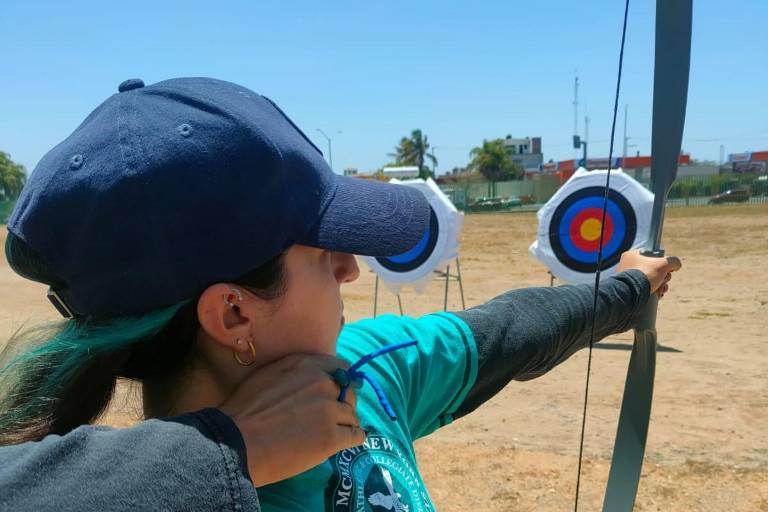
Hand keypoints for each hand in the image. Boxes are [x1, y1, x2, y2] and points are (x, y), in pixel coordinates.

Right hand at [218, 353, 363, 486]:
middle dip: (342, 404)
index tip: (337, 393)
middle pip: (348, 392)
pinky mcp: (333, 437)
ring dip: (344, 424)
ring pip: (351, 416)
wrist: (235, 442)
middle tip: (330, 418)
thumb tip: (312, 379)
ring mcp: (330, 409)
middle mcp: (323, 382)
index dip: (341, 382)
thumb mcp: (268, 375)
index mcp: (306, 365)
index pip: (341, 368)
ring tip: (329, 434)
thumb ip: (295, 374)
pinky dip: (351, 440)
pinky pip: (356, 436)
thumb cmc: (243, 411)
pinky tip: (342, 443)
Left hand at [617, 250, 681, 298]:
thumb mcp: (663, 264)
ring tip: (660, 289)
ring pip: (651, 281)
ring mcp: (629, 279)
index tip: (665, 268)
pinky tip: (658, 295)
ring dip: (661, 285)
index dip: (661, 262)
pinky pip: (646, 290)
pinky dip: (654, 292)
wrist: (631, 294)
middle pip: (653, 270)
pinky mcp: (631, 290)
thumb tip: (676, 265)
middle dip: (663, 277)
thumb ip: (673, 261)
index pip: (651, 256)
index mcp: (631, 256)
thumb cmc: (645, 275)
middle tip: (663, 280)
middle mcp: (628, 266)